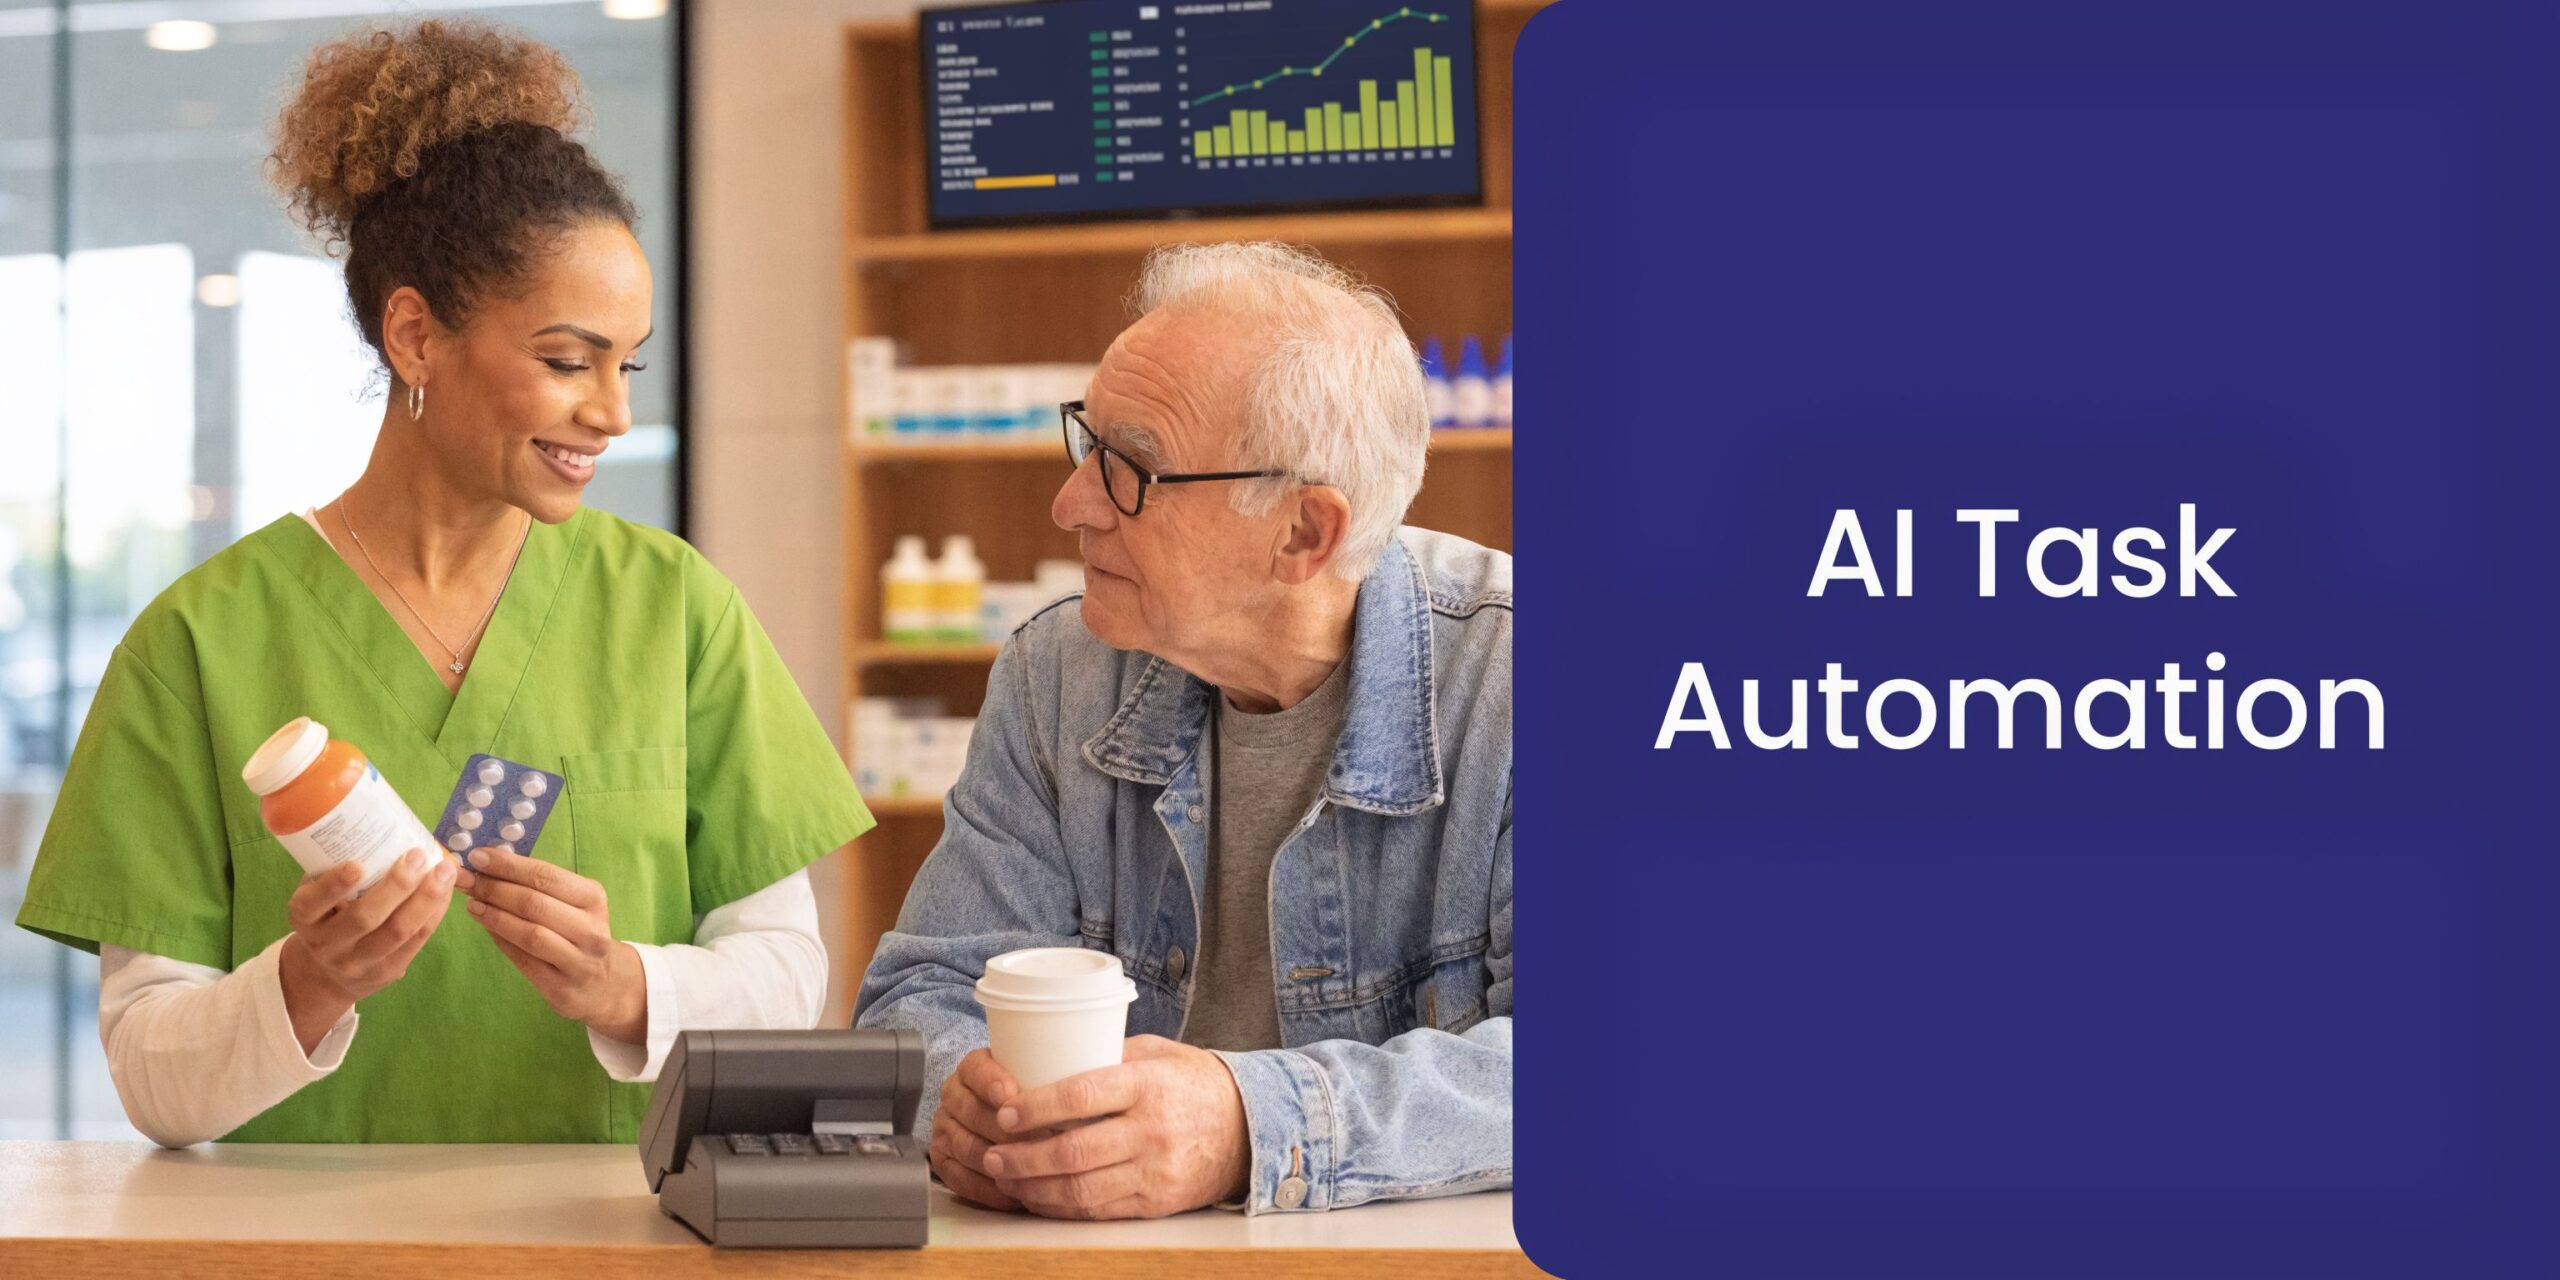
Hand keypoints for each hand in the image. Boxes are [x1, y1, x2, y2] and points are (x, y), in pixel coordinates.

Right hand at [278, 848, 456, 1052]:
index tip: (357, 864)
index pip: (313, 903)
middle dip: (396, 886)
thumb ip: (336, 868)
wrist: (328, 971)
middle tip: (418, 856)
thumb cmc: (329, 914)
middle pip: (365, 918)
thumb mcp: (319, 895)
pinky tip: (445, 891)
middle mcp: (327, 944)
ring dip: (426, 899)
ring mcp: (357, 962)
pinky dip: (434, 913)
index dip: (334, 885)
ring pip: (397, 932)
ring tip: (444, 871)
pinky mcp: (386, 972)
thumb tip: (381, 822)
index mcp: (304, 918)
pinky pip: (416, 941)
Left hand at [455, 845, 645, 1043]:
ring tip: (471, 904)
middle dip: (494, 889)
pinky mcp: (562, 987)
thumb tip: (488, 866)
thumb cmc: (577, 932)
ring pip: (530, 933)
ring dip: (494, 916)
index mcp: (593, 898)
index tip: (477, 856)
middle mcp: (592, 929)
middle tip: (465, 880)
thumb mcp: (572, 903)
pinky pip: (524, 960)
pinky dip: (501, 940)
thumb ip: (537, 886)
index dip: (508, 865)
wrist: (601, 983)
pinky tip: (485, 926)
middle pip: (535, 903)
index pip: (546, 876)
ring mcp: (579, 961)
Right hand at [930, 1049, 1058, 1211]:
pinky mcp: (944, 1162)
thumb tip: (1096, 1073)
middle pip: (972, 1112)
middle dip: (1006, 1129)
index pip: (976, 1069)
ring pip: (967, 1147)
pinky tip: (1014, 1193)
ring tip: (1032, 1169)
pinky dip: (988, 1189)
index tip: (1012, 1094)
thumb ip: (1058, 1072)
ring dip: (1000, 1161)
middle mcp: (955, 1096)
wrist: (1008, 1124)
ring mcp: (946, 1130)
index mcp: (974, 1069)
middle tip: (1039, 1140)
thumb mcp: (1042, 1077)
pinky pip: (960, 1179)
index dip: (993, 1081)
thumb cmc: (1034, 1099)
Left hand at [983, 1035, 1250, 1219]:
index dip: (1037, 1107)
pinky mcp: (1157, 1201)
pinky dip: (1062, 1207)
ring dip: (1035, 1188)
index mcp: (1147, 1085)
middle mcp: (1151, 1130)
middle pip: (1074, 1151)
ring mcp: (1155, 1170)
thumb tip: (1050, 1058)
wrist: (1250, 1126)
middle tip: (993, 1154)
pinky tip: (1039, 1197)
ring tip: (1006, 1178)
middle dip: (1024, 1157)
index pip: (1082, 1096)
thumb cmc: (1196, 1083)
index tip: (1007, 1112)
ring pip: (1082, 1188)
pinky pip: (1100, 1210)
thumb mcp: (1158, 1054)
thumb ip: (1108, 1056)